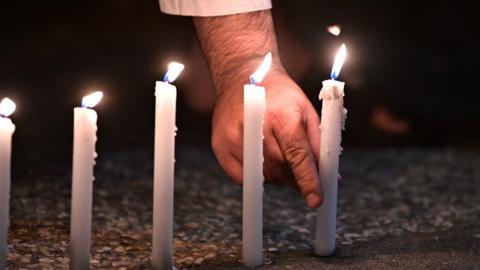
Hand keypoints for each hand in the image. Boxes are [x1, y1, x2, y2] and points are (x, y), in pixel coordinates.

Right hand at [212, 69, 321, 207]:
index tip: (316, 199)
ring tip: (280, 158)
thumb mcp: (306, 112)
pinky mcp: (220, 145)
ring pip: (262, 175)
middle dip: (295, 180)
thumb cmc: (280, 95)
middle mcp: (254, 124)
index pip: (296, 154)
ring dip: (277, 177)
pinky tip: (262, 160)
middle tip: (304, 182)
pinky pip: (242, 177)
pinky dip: (256, 176)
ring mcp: (233, 136)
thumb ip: (318, 144)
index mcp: (281, 114)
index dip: (308, 179)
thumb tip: (330, 177)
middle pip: (280, 167)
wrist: (243, 76)